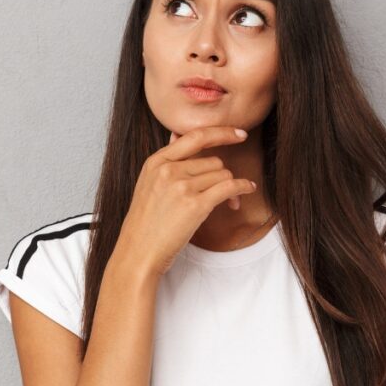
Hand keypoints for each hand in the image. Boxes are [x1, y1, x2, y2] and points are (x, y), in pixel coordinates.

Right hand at [119, 125, 256, 275]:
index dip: (221, 132)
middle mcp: (168, 170)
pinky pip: (229, 187)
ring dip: (230, 188)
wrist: (138, 252)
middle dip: (222, 176)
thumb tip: (176, 134)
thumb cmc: (145, 223)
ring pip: (222, 175)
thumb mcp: (148, 183)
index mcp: (156, 162)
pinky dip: (242, 187)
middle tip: (224, 193)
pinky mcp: (194, 205)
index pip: (195, 136)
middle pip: (213, 161)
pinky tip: (247, 190)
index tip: (238, 133)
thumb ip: (165, 160)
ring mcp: (181, 186)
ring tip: (227, 203)